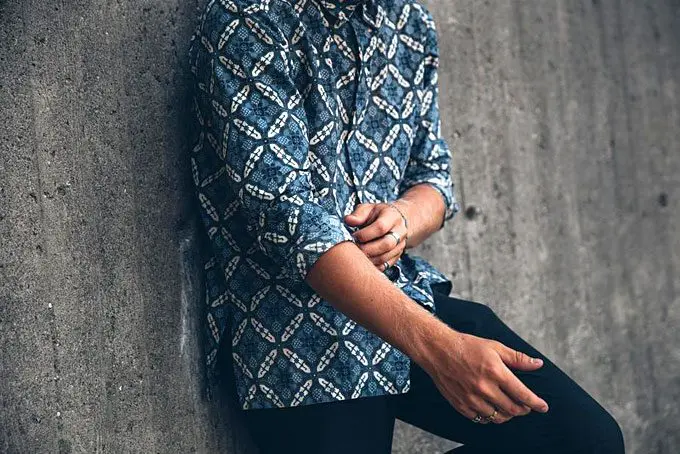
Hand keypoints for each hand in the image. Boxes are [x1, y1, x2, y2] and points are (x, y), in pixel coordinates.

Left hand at [344, 202, 407, 270]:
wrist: (395, 221)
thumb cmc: (378, 214)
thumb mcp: (368, 208)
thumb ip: (358, 214)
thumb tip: (348, 220)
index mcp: (392, 216)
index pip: (381, 227)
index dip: (365, 234)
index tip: (354, 236)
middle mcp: (400, 231)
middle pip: (387, 244)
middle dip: (368, 249)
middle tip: (355, 248)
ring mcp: (400, 245)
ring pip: (386, 257)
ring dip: (369, 258)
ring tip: (357, 255)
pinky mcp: (396, 256)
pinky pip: (385, 265)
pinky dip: (372, 266)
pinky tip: (363, 262)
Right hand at [419, 330, 548, 423]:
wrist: (438, 350)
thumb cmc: (467, 346)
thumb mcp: (495, 347)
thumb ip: (518, 358)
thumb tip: (538, 364)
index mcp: (496, 372)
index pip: (522, 394)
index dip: (536, 403)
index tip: (543, 407)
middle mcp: (485, 388)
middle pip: (512, 409)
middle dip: (523, 409)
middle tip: (525, 406)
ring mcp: (472, 398)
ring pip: (498, 417)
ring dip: (507, 414)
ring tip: (508, 407)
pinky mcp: (461, 405)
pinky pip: (481, 419)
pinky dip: (489, 416)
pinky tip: (491, 408)